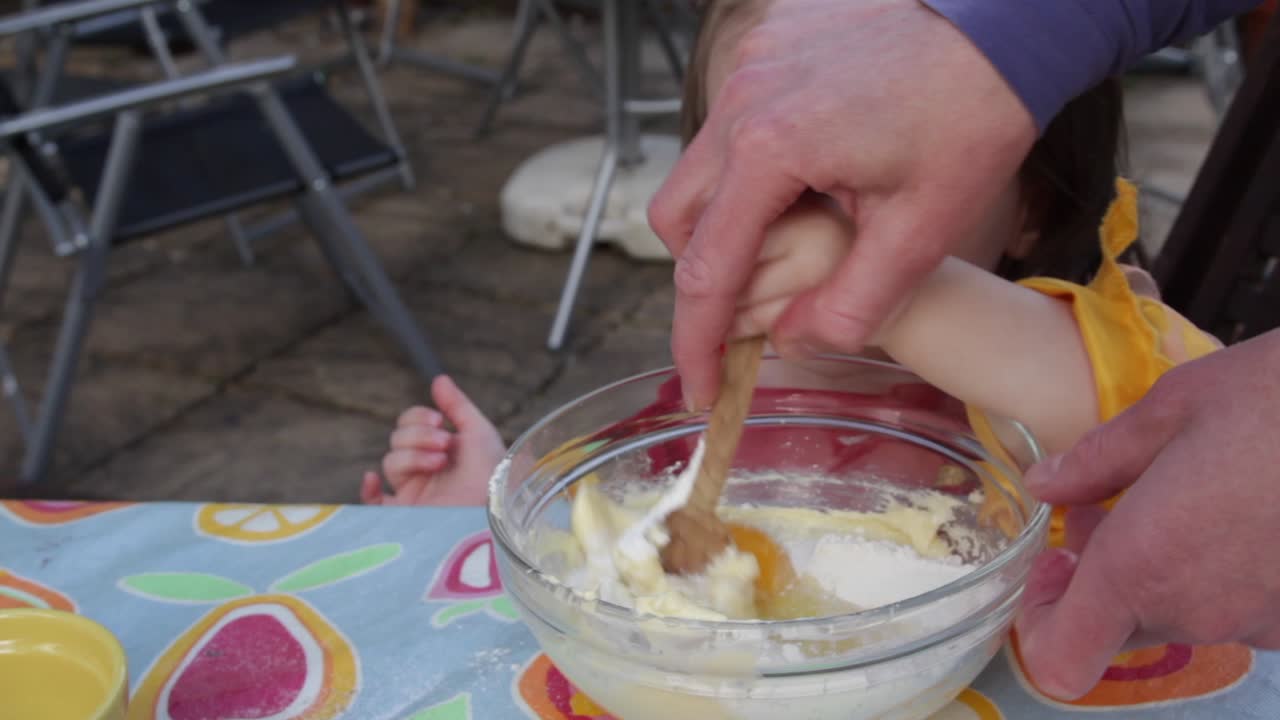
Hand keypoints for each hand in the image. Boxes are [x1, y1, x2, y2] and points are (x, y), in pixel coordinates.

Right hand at [360, 376, 504, 506]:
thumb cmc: (492, 473)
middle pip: (397, 439)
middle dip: (419, 436)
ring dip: (412, 456)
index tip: (439, 421)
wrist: (495, 512)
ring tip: (438, 463)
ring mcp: (413, 493)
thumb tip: (438, 379)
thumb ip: (457, 405)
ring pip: (390, 462)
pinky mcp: (405, 515)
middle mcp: (425, 470)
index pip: (411, 424)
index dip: (419, 417)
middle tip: (444, 445)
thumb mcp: (478, 432)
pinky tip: (373, 479)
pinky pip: (373, 504)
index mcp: (440, 449)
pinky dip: (368, 490)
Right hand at [649, 0, 1034, 408]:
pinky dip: (747, 172)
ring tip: (784, 251)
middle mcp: (741, 103)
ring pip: (698, 171)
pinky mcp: (767, 47)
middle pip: (679, 219)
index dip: (696, 344)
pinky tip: (806, 185)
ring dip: (724, 224)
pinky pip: (730, 127)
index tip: (697, 390)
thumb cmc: (974, 110)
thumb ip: (852, 303)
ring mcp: (750, 67)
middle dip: (702, 280)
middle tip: (745, 320)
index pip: (705, 272)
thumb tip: (791, 344)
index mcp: (769, 151)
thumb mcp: (924, 229)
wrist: (1005, 15)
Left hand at [1015, 329, 1279, 698]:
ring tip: (1186, 495)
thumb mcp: (1172, 409)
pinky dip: (1230, 572)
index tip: (1054, 566)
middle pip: (1121, 626)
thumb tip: (1044, 486)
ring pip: (1186, 615)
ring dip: (1169, 570)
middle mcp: (1197, 611)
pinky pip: (1244, 608)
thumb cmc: (1278, 399)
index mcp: (1141, 565)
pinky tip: (1244, 512)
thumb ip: (1097, 461)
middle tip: (1108, 511)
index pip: (1062, 660)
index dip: (1041, 624)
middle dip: (1102, 577)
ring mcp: (1260, 622)